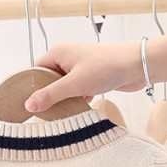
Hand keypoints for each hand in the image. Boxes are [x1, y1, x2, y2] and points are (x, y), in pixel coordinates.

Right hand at [24, 42, 143, 112]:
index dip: (32, 88)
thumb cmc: (106, 68)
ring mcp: (80, 67)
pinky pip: (77, 90)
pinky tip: (79, 109)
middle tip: (46, 113)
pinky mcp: (91, 77)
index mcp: (58, 53)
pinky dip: (77, 100)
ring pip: (64, 87)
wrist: (137, 66)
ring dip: (65, 100)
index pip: (35, 71)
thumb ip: (50, 95)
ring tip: (63, 113)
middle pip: (49, 80)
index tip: (30, 105)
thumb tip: (29, 105)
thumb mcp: (74, 85)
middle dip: (49, 96)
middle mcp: (67, 58)